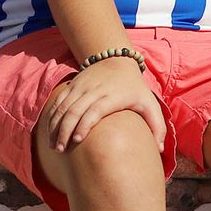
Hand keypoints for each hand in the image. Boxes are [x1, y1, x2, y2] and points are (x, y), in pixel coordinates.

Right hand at [40, 55, 165, 152]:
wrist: (118, 60)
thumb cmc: (135, 88)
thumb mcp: (150, 103)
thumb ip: (157, 126)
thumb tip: (160, 149)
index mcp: (112, 96)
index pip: (94, 110)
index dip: (84, 125)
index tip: (77, 141)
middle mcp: (94, 90)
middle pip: (74, 111)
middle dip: (64, 131)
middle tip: (61, 150)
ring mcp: (81, 87)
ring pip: (62, 107)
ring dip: (55, 127)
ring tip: (54, 146)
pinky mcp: (72, 85)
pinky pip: (57, 102)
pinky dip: (51, 117)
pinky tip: (50, 132)